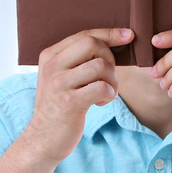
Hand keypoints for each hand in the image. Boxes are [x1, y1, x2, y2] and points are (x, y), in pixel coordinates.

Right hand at [25, 28, 133, 162]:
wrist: (43, 139)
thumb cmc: (59, 106)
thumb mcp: (60, 77)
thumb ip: (77, 60)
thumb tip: (112, 42)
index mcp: (49, 55)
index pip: (84, 35)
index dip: (109, 34)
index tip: (128, 35)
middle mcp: (52, 66)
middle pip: (93, 44)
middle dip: (110, 59)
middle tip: (108, 77)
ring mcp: (59, 84)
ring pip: (101, 66)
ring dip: (113, 80)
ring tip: (107, 92)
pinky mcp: (69, 102)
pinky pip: (102, 87)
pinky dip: (110, 94)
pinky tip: (101, 102)